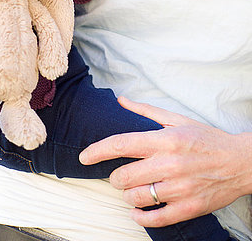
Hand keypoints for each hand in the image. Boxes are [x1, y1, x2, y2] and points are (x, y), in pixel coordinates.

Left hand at [79, 97, 251, 226]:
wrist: (240, 162)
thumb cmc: (205, 138)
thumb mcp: (177, 119)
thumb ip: (145, 111)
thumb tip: (121, 100)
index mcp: (165, 139)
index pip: (121, 144)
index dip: (97, 151)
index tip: (84, 156)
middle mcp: (169, 164)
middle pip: (123, 175)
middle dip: (114, 176)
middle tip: (119, 175)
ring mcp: (179, 188)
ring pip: (135, 197)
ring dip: (127, 195)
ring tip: (133, 189)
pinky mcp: (188, 207)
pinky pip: (154, 218)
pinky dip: (140, 217)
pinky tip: (137, 211)